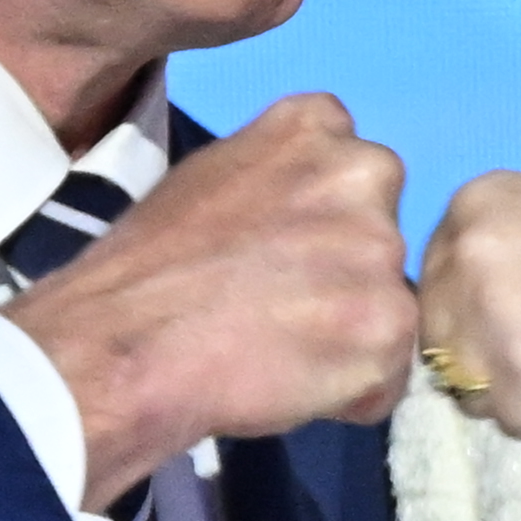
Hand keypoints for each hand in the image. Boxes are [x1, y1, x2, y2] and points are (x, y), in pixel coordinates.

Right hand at [8, 93, 411, 505]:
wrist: (129, 343)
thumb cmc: (149, 267)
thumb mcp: (208, 179)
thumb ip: (272, 181)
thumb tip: (292, 215)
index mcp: (314, 126)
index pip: (351, 167)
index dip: (322, 220)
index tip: (282, 251)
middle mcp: (364, 170)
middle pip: (378, 234)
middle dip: (346, 274)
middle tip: (283, 310)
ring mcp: (382, 249)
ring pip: (387, 306)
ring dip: (350, 336)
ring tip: (280, 355)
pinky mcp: (390, 323)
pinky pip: (388, 373)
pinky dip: (353, 394)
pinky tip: (294, 390)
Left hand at [416, 173, 520, 438]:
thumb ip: (501, 251)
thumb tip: (463, 310)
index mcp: (474, 203)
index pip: (433, 282)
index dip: (480, 311)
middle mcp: (465, 254)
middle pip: (440, 338)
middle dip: (490, 356)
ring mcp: (487, 319)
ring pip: (468, 388)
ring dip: (519, 390)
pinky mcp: (519, 380)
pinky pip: (511, 423)